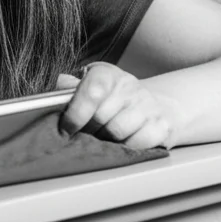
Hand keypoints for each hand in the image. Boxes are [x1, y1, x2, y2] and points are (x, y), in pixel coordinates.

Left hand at [57, 62, 175, 149]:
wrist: (155, 106)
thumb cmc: (113, 99)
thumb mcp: (89, 87)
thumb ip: (71, 88)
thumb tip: (59, 84)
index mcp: (106, 74)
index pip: (92, 92)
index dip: (76, 114)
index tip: (66, 128)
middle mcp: (129, 85)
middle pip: (101, 117)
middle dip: (89, 131)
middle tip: (85, 134)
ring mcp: (148, 105)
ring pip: (118, 132)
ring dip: (106, 141)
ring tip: (103, 137)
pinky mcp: (162, 125)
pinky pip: (137, 144)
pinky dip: (126, 148)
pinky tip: (122, 143)